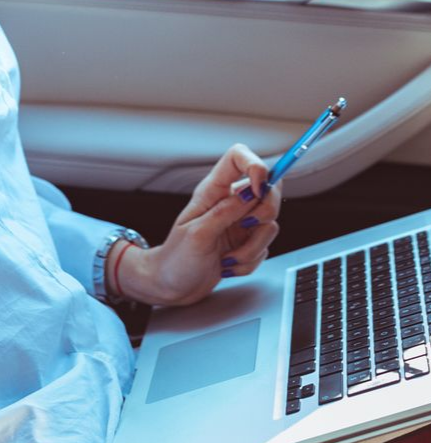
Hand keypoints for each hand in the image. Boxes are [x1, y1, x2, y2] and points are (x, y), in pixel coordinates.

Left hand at [113, 143, 281, 306]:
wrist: (172, 285)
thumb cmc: (176, 259)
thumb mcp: (198, 234)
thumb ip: (225, 212)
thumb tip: (251, 194)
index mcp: (213, 190)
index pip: (239, 156)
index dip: (256, 165)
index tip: (258, 189)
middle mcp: (230, 202)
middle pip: (268, 189)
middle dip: (265, 212)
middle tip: (245, 229)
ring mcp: (240, 222)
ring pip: (270, 223)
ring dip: (254, 247)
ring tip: (229, 258)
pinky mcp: (247, 242)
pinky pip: (266, 246)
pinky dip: (252, 260)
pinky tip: (230, 266)